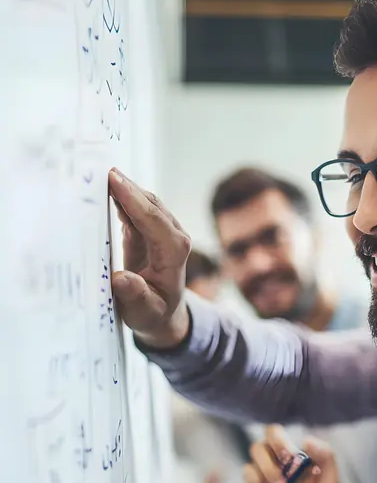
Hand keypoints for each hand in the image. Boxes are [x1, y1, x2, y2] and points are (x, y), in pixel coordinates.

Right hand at [108, 169, 191, 348]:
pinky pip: (135, 207)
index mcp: (174, 253)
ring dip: (122, 187)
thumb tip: (122, 279)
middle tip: (99, 169)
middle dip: (126, 185)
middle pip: (149, 203)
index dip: (133, 198)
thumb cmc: (153, 313)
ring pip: (143, 201)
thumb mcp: (144, 312)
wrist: (162, 314)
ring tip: (96, 173)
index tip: (114, 180)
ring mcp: (163, 231)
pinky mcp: (150, 230)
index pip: (153, 219)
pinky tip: (102, 187)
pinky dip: (120, 196)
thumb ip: (135, 296)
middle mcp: (173, 237)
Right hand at [236, 425, 349, 482]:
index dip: (277, 440)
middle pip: (256, 448)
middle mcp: (274, 468)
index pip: (274, 433)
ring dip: (260, 482)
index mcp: (291, 459)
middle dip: (268, 465)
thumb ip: (327, 458)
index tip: (289, 457)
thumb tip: (306, 439)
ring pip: (246, 468)